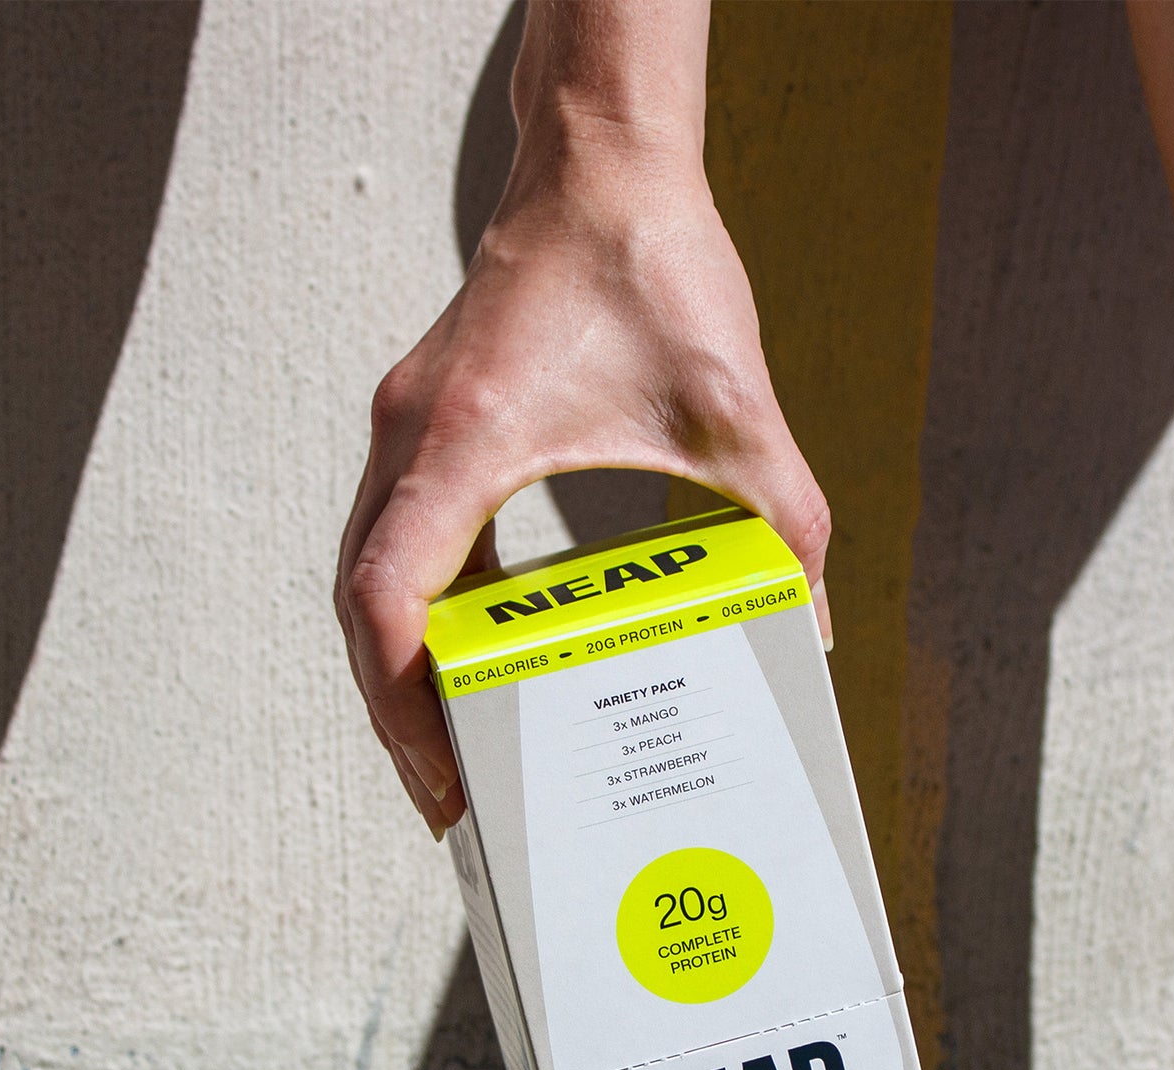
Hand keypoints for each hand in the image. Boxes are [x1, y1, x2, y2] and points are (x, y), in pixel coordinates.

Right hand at [334, 132, 828, 836]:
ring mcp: (411, 429)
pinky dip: (422, 610)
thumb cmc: (650, 262)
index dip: (401, 700)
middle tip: (450, 799)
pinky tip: (476, 652)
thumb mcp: (737, 407)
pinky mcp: (430, 424)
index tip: (445, 772)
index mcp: (467, 438)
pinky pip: (400, 537)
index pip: (387, 593)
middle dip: (398, 713)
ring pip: (369, 574)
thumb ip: (784, 520)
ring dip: (399, 667)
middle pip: (362, 604)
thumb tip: (811, 625)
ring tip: (450, 749)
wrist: (603, 166)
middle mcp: (415, 437)